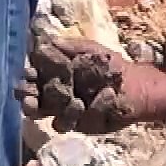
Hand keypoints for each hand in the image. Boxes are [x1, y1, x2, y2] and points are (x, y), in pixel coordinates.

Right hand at [20, 37, 152, 133]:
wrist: (137, 85)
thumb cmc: (111, 66)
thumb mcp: (90, 50)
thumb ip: (70, 47)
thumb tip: (45, 40)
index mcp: (54, 81)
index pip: (33, 83)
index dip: (28, 80)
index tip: (29, 74)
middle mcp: (57, 101)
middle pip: (35, 106)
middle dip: (31, 103)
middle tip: (30, 100)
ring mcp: (71, 116)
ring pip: (56, 121)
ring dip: (62, 113)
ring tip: (74, 102)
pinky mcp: (86, 125)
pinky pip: (84, 123)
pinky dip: (96, 108)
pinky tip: (106, 95)